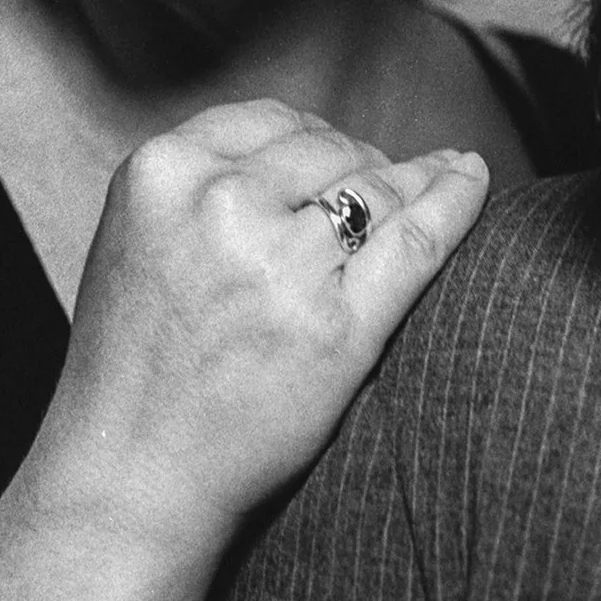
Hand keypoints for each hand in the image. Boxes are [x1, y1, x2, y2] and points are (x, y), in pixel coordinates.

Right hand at [33, 100, 488, 555]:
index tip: (338, 152)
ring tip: (444, 176)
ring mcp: (283, 267)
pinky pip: (418, 241)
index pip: (269, 121)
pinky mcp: (338, 329)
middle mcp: (220, 206)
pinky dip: (455, 201)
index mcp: (163, 173)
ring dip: (413, 181)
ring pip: (377, 189)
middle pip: (329, 150)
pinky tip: (472, 179)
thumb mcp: (138, 240)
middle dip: (362, 164)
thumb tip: (303, 147)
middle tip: (383, 185)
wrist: (128, 479)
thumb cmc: (134, 370)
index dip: (315, 135)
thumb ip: (201, 187)